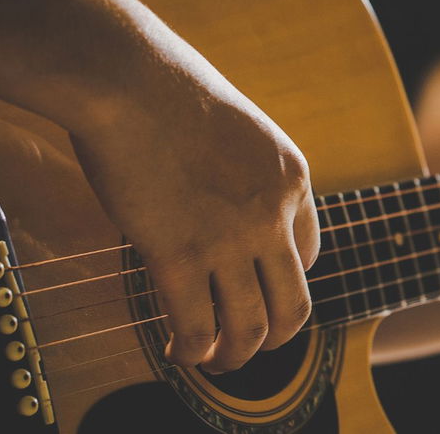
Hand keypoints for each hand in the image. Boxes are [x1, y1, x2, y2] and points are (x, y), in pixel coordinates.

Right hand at [71, 88, 319, 372]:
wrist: (130, 78)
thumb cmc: (168, 90)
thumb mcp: (238, 128)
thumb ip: (243, 171)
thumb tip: (220, 202)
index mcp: (293, 179)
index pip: (309, 253)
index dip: (281, 282)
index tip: (252, 289)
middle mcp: (274, 214)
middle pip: (294, 304)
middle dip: (274, 337)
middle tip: (246, 346)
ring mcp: (230, 238)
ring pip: (252, 327)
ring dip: (233, 357)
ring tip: (213, 362)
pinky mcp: (178, 253)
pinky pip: (198, 326)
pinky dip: (192, 351)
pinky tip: (178, 351)